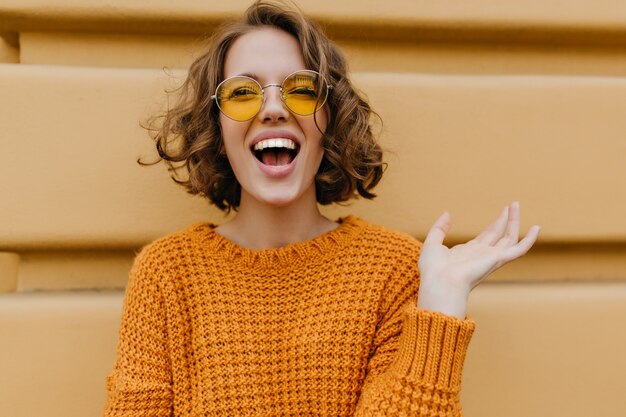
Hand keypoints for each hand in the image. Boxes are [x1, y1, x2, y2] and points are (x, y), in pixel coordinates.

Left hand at [417, 202, 539, 318]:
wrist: (440, 282)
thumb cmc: (433, 269)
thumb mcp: (432, 243)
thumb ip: (439, 228)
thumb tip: (448, 214)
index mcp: (468, 253)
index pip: (487, 237)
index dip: (495, 224)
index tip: (503, 211)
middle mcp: (482, 255)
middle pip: (499, 235)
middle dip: (506, 219)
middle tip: (513, 204)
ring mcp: (491, 257)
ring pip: (509, 238)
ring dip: (514, 221)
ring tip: (516, 204)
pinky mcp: (498, 259)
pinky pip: (519, 249)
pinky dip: (529, 240)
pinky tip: (537, 228)